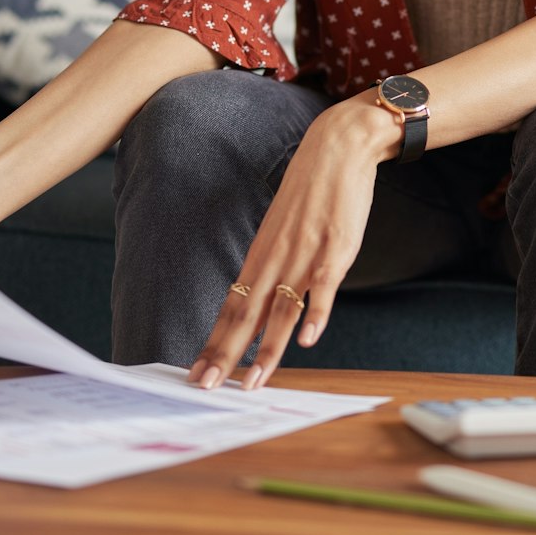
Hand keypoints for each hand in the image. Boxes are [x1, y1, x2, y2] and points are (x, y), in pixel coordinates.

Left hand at [186, 96, 393, 390]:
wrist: (337, 147)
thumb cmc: (311, 192)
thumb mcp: (283, 230)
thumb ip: (275, 267)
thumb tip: (265, 306)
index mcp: (261, 256)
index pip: (232, 308)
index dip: (214, 342)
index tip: (197, 372)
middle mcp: (277, 259)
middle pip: (247, 314)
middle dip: (226, 355)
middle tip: (207, 387)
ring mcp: (306, 254)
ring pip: (282, 310)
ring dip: (267, 350)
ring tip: (253, 381)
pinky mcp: (336, 247)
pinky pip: (323, 286)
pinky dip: (316, 314)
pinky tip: (308, 340)